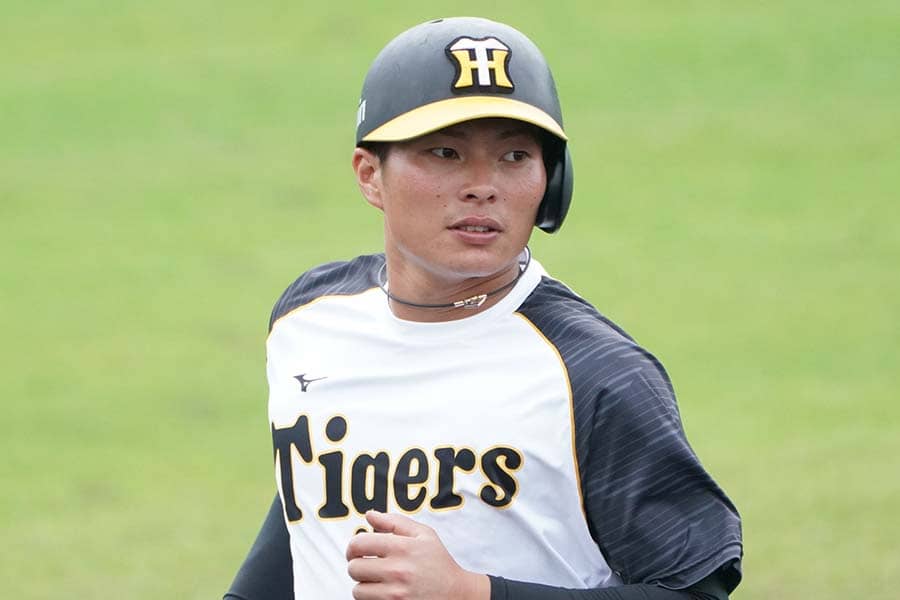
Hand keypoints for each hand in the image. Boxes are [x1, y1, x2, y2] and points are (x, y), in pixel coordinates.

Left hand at [346, 510, 489, 599]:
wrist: (456, 594)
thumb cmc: (438, 562)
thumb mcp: (424, 535)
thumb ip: (394, 521)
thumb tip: (369, 515)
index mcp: (403, 547)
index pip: (359, 543)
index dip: (353, 546)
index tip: (357, 550)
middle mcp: (398, 571)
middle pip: (354, 568)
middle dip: (358, 565)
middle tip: (368, 566)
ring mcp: (396, 594)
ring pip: (358, 590)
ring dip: (364, 585)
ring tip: (377, 581)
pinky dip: (371, 598)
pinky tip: (383, 592)